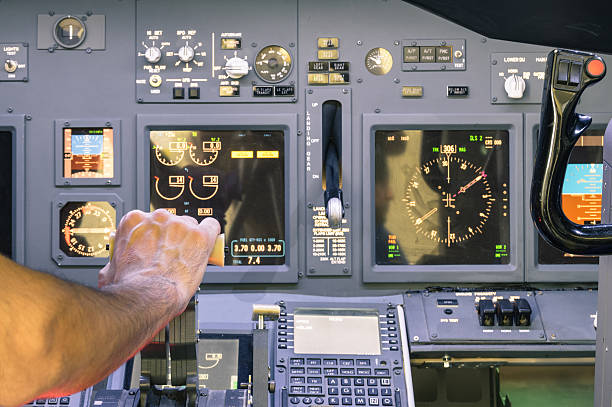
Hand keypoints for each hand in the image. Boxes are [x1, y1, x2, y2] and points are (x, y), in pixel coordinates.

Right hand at [98, 209, 219, 316]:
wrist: (146, 296)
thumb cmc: (129, 286)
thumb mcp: (112, 269)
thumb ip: (117, 260)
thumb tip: (115, 266)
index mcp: (134, 222)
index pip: (150, 220)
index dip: (155, 236)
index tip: (158, 246)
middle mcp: (158, 218)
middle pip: (172, 221)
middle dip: (173, 237)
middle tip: (173, 255)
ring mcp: (180, 226)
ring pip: (191, 225)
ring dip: (190, 239)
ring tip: (189, 258)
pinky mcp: (199, 236)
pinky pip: (212, 227)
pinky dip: (211, 235)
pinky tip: (209, 244)